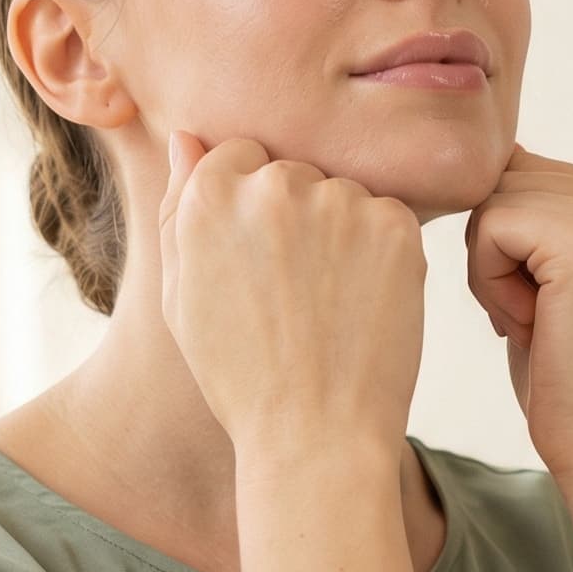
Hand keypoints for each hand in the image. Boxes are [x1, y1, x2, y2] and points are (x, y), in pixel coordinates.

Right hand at [158, 130, 426, 459]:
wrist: (313, 435)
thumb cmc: (239, 374)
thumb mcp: (180, 295)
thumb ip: (178, 208)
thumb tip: (188, 136)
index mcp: (210, 195)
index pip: (238, 156)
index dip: (248, 212)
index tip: (257, 264)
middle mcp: (273, 184)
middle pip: (292, 171)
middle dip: (294, 217)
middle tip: (292, 294)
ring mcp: (338, 201)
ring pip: (342, 193)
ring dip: (340, 232)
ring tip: (327, 305)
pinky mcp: (394, 224)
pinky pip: (387, 217)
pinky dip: (381, 253)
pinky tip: (361, 304)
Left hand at [464, 141, 572, 485]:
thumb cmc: (569, 375)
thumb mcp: (554, 277)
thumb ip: (539, 213)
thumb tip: (495, 154)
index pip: (524, 175)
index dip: (508, 245)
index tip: (546, 306)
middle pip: (505, 182)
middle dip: (496, 255)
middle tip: (538, 319)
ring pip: (491, 204)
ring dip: (491, 272)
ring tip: (537, 322)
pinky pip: (488, 228)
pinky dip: (489, 283)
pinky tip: (531, 325)